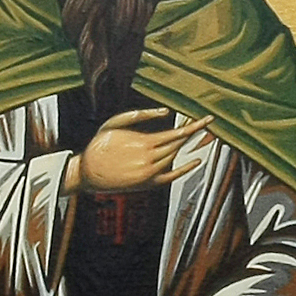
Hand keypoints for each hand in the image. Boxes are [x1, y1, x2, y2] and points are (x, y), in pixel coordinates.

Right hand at [71, 106, 212, 191]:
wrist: (87, 173)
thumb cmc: (99, 144)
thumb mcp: (115, 122)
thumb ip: (140, 115)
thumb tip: (166, 112)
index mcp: (144, 142)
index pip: (176, 133)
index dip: (194, 126)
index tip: (208, 118)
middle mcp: (150, 159)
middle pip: (179, 144)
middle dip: (194, 132)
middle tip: (209, 122)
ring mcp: (150, 173)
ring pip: (175, 157)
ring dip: (188, 145)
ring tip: (200, 134)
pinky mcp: (148, 184)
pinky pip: (172, 177)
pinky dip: (186, 169)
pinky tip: (196, 160)